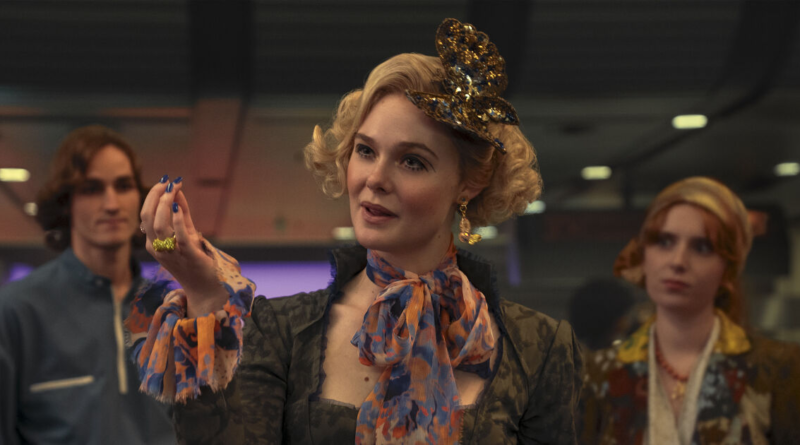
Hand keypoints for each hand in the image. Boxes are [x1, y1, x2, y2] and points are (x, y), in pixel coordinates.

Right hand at [140, 175, 227, 316]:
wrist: (204, 285)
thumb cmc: (193, 258)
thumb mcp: (186, 232)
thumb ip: (182, 212)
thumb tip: (177, 190)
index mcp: (153, 243)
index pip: (145, 215)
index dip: (153, 196)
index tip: (164, 182)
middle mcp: (157, 249)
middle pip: (147, 218)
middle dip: (155, 197)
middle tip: (167, 183)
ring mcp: (171, 254)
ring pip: (159, 227)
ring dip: (165, 205)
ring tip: (172, 191)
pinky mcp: (188, 256)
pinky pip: (179, 237)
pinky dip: (178, 221)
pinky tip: (179, 208)